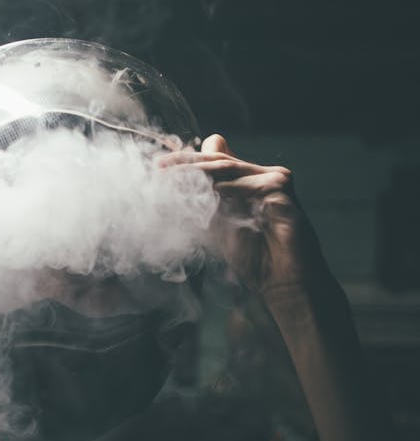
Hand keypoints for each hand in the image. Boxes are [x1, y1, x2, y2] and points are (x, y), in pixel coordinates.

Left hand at [159, 133, 328, 304]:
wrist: (282, 281)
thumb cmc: (254, 259)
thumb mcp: (218, 228)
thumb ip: (200, 206)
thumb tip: (172, 190)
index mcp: (246, 181)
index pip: (213, 159)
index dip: (186, 160)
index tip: (157, 167)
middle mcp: (260, 174)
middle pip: (218, 159)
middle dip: (185, 164)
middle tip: (159, 169)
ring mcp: (272, 178)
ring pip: (228, 168)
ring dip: (196, 174)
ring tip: (171, 180)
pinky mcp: (281, 187)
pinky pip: (245, 184)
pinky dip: (223, 189)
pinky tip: (204, 195)